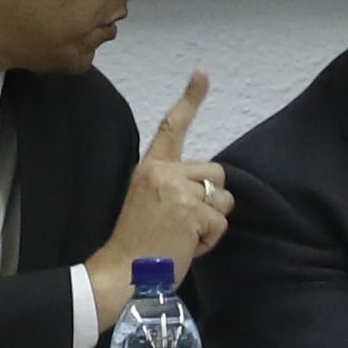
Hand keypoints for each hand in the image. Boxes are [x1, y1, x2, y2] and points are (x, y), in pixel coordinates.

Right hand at [98, 69, 230, 305]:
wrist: (124, 273)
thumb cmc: (137, 245)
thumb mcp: (148, 202)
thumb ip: (174, 186)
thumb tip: (212, 187)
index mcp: (150, 167)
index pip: (171, 127)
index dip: (190, 99)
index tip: (202, 74)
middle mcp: (163, 172)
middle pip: (217, 172)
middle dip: (212, 199)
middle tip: (184, 222)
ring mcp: (178, 190)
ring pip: (223, 198)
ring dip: (212, 222)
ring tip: (183, 235)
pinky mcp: (191, 211)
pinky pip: (220, 224)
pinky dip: (209, 241)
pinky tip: (185, 247)